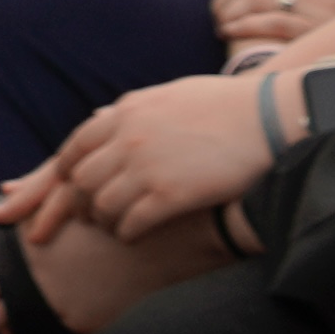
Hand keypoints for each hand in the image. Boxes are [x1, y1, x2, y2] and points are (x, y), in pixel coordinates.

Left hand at [21, 69, 283, 250]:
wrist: (266, 118)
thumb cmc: (224, 105)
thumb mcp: (169, 96)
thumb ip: (136, 111)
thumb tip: (108, 118)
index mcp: (126, 112)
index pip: (76, 145)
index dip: (67, 170)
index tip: (70, 185)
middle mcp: (128, 138)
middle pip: (81, 178)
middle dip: (81, 200)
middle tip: (89, 215)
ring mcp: (147, 167)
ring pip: (101, 204)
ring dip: (103, 220)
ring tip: (112, 228)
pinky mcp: (171, 195)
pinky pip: (131, 223)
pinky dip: (126, 234)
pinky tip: (132, 237)